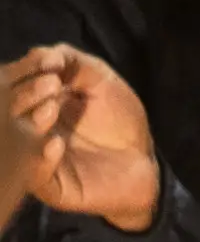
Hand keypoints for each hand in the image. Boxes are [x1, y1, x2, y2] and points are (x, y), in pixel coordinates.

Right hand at [7, 46, 158, 232]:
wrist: (144, 160)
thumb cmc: (118, 119)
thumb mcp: (100, 81)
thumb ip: (74, 63)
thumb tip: (44, 53)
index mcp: (31, 104)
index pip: (10, 86)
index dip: (23, 71)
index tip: (49, 62)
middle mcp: (24, 132)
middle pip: (6, 113)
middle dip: (24, 94)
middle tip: (51, 85)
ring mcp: (34, 160)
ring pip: (15, 144)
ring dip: (30, 123)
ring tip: (52, 109)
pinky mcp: (51, 188)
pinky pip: (35, 177)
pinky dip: (41, 159)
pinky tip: (56, 145)